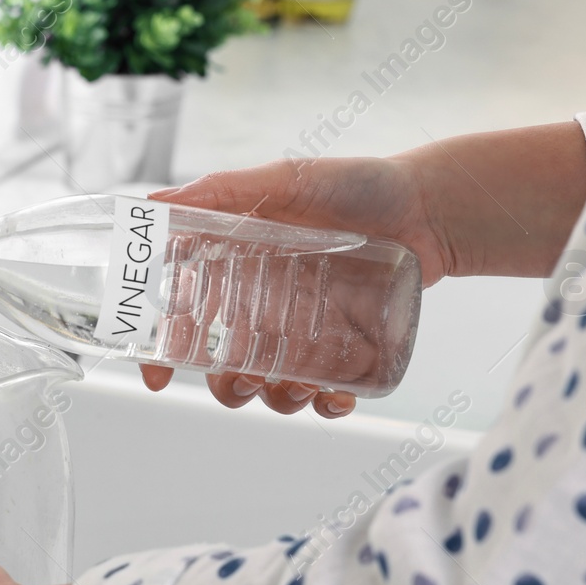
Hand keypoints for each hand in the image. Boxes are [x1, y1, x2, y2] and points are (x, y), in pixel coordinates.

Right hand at [140, 153, 442, 417]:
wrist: (431, 207)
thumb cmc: (360, 186)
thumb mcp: (287, 179)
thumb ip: (222, 191)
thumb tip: (155, 200)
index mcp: (237, 269)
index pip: (184, 317)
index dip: (164, 351)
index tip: (158, 375)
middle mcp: (264, 305)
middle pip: (223, 365)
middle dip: (226, 387)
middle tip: (244, 380)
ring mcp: (304, 330)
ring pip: (271, 386)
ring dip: (275, 400)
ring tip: (298, 387)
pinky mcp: (345, 348)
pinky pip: (325, 391)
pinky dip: (325, 404)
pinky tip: (336, 396)